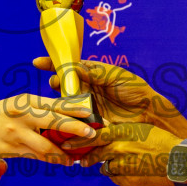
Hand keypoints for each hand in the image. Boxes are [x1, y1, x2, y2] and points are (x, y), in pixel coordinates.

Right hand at [0, 94, 95, 159]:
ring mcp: (16, 134)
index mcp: (25, 100)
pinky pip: (36, 157)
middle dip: (76, 128)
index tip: (92, 112)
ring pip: (47, 145)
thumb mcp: (17, 105)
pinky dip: (52, 160)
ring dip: (65, 152)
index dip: (75, 109)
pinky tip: (63, 161)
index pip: (54, 103)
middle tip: (92, 133)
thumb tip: (66, 115)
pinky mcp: (11, 150)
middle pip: (54, 122)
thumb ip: (38, 109)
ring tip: (78, 156)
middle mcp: (21, 115)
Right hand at [32, 57, 174, 128]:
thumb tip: (73, 66)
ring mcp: (87, 106)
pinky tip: (59, 120)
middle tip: (53, 84)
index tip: (37, 63)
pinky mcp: (90, 122)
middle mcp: (86, 89)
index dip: (52, 64)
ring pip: (66, 104)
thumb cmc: (135, 90)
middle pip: (63, 85)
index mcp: (91, 74)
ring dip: (58, 103)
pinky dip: (67, 120)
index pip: (68, 67)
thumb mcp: (115, 76)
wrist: (149, 113)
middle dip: (55, 83)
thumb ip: (95, 72)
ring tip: (55, 103)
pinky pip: (75, 121)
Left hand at [82, 122, 180, 185]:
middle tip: (81, 161)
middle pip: (95, 155)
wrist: (180, 160)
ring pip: (107, 168)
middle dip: (87, 158)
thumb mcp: (141, 129)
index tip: (66, 144)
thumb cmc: (163, 141)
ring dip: (109, 167)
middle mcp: (119, 149)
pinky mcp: (130, 181)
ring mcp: (124, 166)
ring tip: (119, 165)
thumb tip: (109, 138)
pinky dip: (121, 177)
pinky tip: (132, 173)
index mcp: (121, 133)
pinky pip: (118, 180)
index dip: (77, 141)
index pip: (92, 137)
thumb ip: (122, 133)